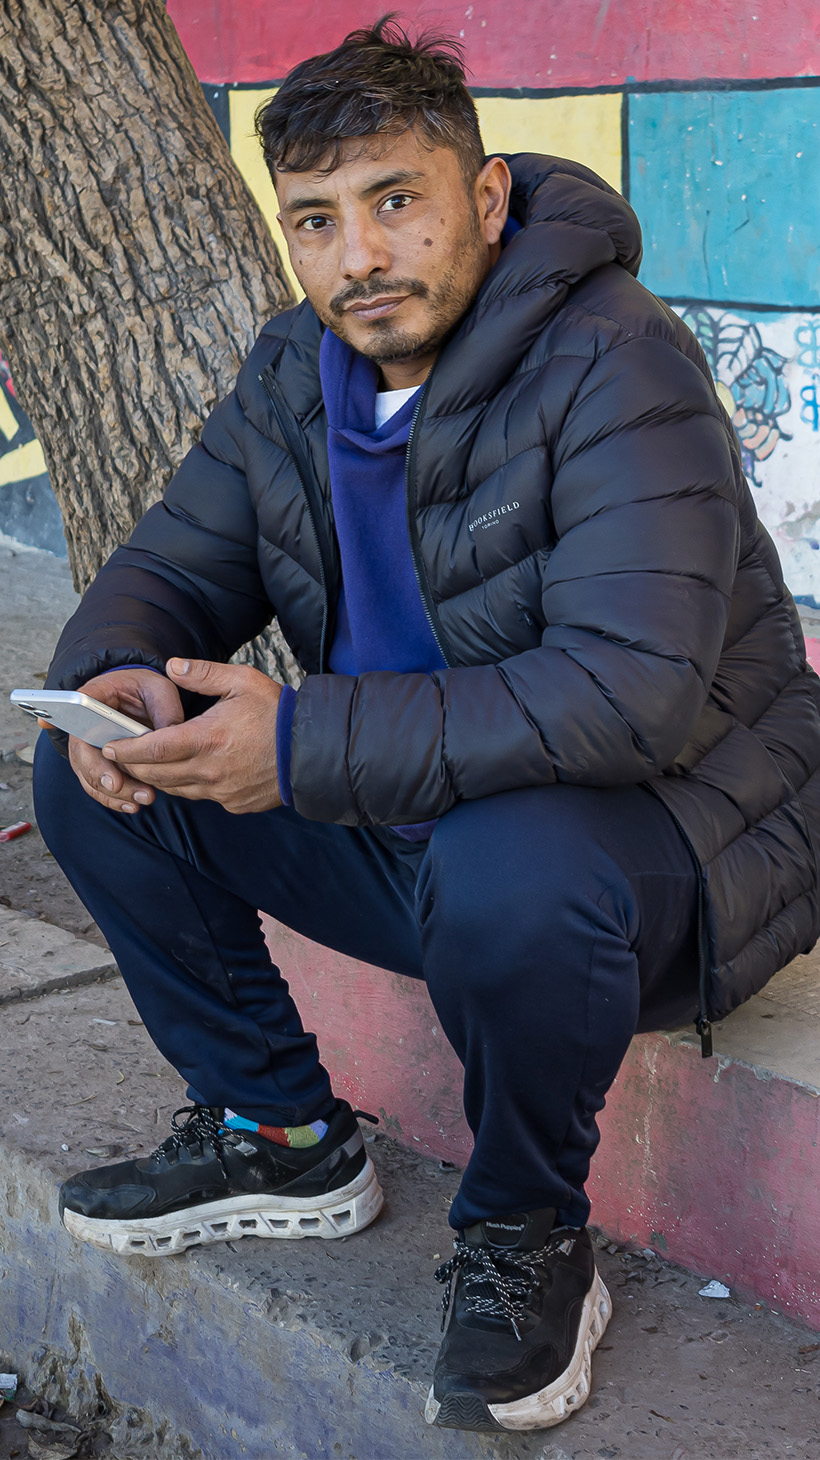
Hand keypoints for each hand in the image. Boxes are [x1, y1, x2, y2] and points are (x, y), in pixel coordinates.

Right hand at [66, 668, 184, 813]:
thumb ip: (164, 710)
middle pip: (81, 751)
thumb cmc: (149, 691)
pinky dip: (114, 799)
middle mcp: (85, 723)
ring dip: (111, 792)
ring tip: (140, 799)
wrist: (143, 701)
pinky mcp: (100, 766)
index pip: (78, 707)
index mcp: (96, 695)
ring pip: (89, 774)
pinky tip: (132, 805)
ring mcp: (90, 747)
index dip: (68, 722)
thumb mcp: (160, 690)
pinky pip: (99, 787)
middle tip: (117, 785)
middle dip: (99, 772)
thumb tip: (172, 735)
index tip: (88, 743)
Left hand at [99, 658, 283, 814]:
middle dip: (134, 766)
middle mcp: (209, 771)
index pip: (153, 749)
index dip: (126, 750)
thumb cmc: (279, 714)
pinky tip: (186, 773)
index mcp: (207, 739)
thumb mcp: (242, 681)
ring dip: (157, 778)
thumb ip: (203, 674)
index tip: (109, 746)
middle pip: (157, 775)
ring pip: (175, 790)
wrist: (314, 751)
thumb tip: (171, 667)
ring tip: (147, 764)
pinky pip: (200, 797)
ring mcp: (222, 792)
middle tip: (119, 756)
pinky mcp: (234, 804)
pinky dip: (186, 786)